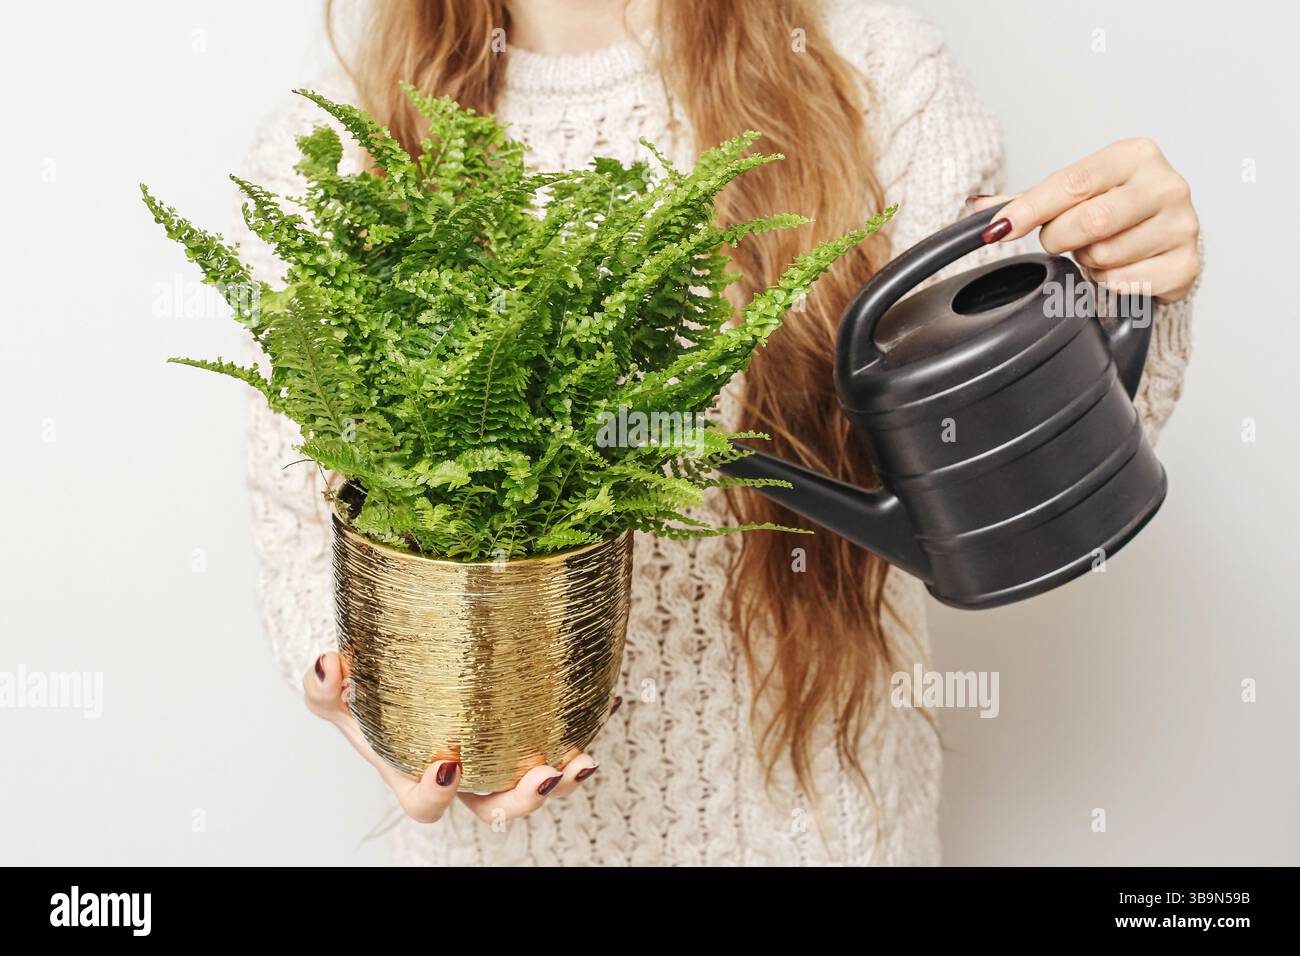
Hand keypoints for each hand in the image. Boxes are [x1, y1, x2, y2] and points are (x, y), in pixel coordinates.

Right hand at [303, 653, 600, 824]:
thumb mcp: (336, 692)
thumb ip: (324, 686)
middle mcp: (466, 778)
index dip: (438, 792)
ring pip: (536, 784)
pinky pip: (560, 736)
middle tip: (546, 774)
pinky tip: (608, 698)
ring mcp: (499, 758)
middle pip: (497, 808)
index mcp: (416, 776)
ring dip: (564, 777)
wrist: (392, 674)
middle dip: (525, 799)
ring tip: (584, 759)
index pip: (428, 803)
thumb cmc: (366, 692)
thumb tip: (333, 664)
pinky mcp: (527, 732)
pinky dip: (586, 722)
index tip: (448, 762)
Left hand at [974, 138, 1200, 301]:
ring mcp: (1183, 224)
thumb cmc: (1115, 210)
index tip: (999, 229)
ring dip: (1086, 261)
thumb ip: (1027, 200)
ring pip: (1104, 256)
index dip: (1030, 209)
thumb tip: (976, 206)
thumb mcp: (1074, 195)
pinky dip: (1107, 282)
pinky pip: (1122, 282)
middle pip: (1090, 221)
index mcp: (1135, 155)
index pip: (1072, 182)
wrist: (1165, 239)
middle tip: (1060, 240)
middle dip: (1060, 238)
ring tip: (1097, 251)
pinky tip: (1117, 268)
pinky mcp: (1187, 264)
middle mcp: (1166, 184)